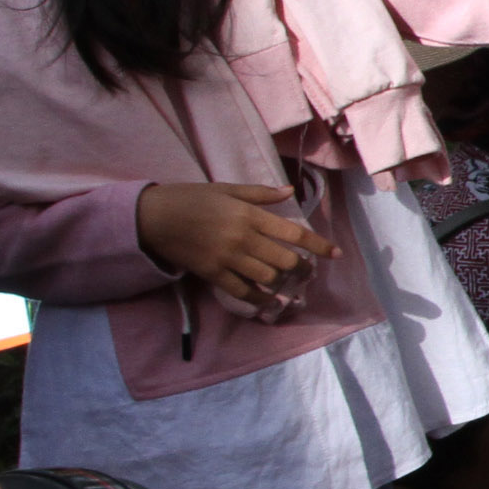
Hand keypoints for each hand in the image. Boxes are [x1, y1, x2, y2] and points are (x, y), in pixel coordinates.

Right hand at [135, 182, 333, 313]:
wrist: (152, 217)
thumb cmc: (190, 198)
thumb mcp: (226, 189)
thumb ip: (259, 194)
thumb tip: (289, 191)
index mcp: (248, 215)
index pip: (293, 233)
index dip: (319, 245)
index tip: (336, 253)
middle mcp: (242, 238)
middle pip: (285, 260)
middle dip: (302, 268)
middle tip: (307, 270)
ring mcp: (227, 258)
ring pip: (267, 277)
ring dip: (281, 282)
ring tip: (287, 283)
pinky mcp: (212, 273)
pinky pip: (242, 292)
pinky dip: (259, 298)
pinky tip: (268, 299)